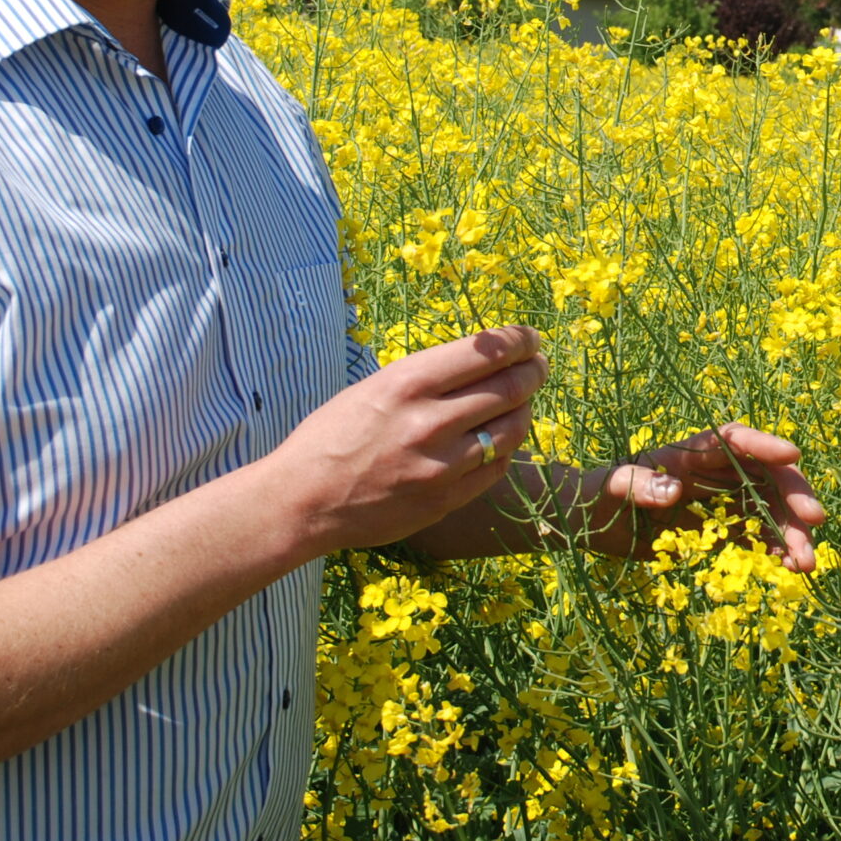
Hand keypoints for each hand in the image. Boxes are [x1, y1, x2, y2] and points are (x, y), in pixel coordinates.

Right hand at [265, 323, 548, 556]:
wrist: (302, 500)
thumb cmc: (333, 436)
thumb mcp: (375, 388)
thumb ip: (429, 377)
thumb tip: (485, 360)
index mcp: (408, 383)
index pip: (488, 351)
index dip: (520, 341)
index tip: (530, 339)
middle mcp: (429, 421)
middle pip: (511, 387)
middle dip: (533, 371)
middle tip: (538, 367)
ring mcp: (440, 465)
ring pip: (513, 429)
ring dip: (525, 410)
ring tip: (522, 402)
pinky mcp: (445, 499)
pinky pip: (496, 468)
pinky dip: (505, 449)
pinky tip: (499, 440)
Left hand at [595, 424, 826, 572]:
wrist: (591, 523)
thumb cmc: (598, 493)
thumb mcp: (612, 486)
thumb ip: (638, 485)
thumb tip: (670, 491)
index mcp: (693, 452)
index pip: (736, 440)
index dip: (766, 444)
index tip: (794, 454)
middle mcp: (716, 472)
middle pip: (767, 476)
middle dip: (794, 497)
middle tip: (815, 523)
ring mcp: (722, 501)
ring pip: (771, 509)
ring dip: (792, 533)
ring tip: (805, 565)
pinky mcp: (720, 530)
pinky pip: (757, 537)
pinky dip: (775, 551)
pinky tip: (788, 570)